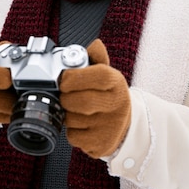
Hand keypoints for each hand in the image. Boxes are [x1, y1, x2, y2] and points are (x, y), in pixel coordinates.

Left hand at [60, 39, 130, 157]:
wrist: (124, 126)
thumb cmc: (108, 96)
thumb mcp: (106, 75)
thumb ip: (96, 58)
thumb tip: (95, 45)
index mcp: (117, 82)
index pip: (97, 75)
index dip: (74, 77)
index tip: (64, 79)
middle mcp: (117, 104)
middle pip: (80, 101)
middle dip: (65, 98)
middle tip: (65, 96)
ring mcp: (110, 126)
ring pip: (73, 119)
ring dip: (67, 115)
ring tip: (76, 111)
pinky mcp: (102, 143)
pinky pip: (74, 136)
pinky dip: (72, 131)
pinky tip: (81, 125)